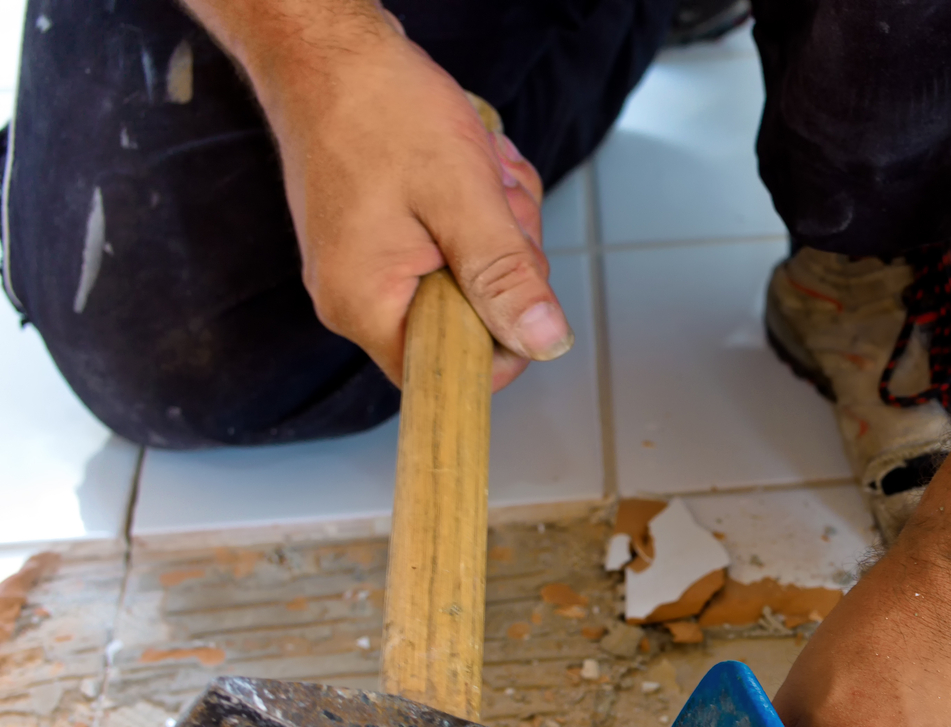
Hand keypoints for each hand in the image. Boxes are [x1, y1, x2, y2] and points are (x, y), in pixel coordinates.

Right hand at [242, 13, 569, 388]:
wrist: (326, 46)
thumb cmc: (377, 108)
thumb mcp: (463, 198)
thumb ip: (505, 278)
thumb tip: (543, 341)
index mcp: (366, 304)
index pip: (447, 375)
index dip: (501, 341)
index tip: (519, 285)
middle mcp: (358, 295)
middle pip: (470, 321)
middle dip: (505, 260)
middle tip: (495, 204)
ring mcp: (370, 263)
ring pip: (471, 275)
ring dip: (498, 224)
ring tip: (479, 172)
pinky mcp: (383, 235)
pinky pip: (454, 243)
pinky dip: (477, 207)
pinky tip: (471, 166)